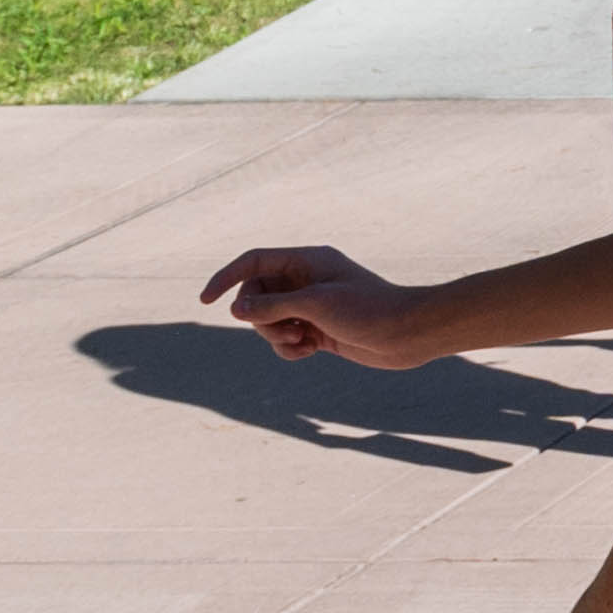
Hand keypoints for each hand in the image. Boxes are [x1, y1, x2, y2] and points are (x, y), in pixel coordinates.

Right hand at [208, 246, 426, 366]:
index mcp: (308, 260)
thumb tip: (236, 310)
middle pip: (255, 295)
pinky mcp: (317, 330)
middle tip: (282, 328)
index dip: (226, 278)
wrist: (408, 334)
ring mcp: (311, 306)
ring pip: (267, 321)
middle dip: (259, 317)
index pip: (254, 261)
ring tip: (301, 341)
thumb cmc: (369, 310)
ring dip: (274, 335)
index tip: (204, 301)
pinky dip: (288, 348)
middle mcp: (306, 280)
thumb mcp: (315, 304)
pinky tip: (310, 352)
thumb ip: (272, 305)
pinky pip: (283, 339)